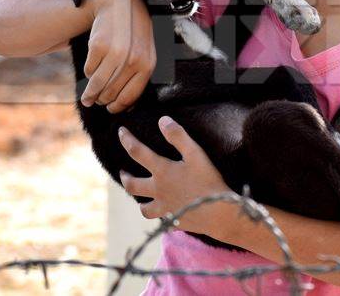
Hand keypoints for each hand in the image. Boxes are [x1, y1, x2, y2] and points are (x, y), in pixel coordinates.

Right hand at [80, 0, 156, 112]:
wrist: (119, 5)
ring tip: (87, 98)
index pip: (130, 96)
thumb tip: (127, 107)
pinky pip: (89, 70)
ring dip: (90, 94)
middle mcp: (132, 60)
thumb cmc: (133, 34)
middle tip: (97, 102)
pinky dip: (88, 73)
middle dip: (102, 100)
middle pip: (112, 92)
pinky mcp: (98, 46)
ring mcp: (115, 52)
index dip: (118, 107)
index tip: (110, 110)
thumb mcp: (144, 53)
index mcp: (147, 65)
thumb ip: (139, 77)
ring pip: (98, 84)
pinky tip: (91, 70)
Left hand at [117, 116, 232, 235]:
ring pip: (143, 207)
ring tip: (139, 197)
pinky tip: (163, 212)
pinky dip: (159, 215)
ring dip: (139, 200)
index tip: (121, 131)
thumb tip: (162, 120)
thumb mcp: (195, 153)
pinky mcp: (174, 221)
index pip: (137, 152)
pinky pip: (160, 220)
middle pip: (132, 185)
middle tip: (122, 171)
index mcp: (162, 171)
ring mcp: (165, 208)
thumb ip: (178, 136)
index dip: (127, 140)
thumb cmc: (208, 181)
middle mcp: (158, 191)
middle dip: (125, 176)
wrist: (219, 214)